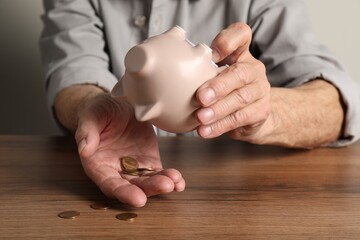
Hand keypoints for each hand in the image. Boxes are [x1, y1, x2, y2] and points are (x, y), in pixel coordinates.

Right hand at [75, 93, 184, 206]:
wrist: (117, 104)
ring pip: (148, 181)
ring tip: (175, 181)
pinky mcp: (148, 161)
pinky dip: (170, 178)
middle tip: (164, 186)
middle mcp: (116, 171)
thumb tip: (84, 149)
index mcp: (98, 164)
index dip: (123, 192)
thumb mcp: (91, 116)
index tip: (138, 198)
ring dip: (162, 184)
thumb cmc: (99, 111)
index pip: (109, 184)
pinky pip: (159, 172)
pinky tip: (179, 181)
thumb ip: (87, 132)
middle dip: (149, 189)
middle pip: (132, 186)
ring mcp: (134, 167)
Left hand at [196, 23, 272, 143]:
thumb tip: (169, 72)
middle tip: (200, 97)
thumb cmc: (227, 90)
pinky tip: (205, 130)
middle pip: (240, 73)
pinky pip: (240, 119)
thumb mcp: (215, 75)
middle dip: (219, 86)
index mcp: (241, 54)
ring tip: (200, 118)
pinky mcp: (261, 112)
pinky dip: (220, 126)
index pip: (241, 35)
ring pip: (240, 99)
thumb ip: (200, 69)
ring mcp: (260, 91)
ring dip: (218, 110)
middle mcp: (254, 69)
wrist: (252, 115)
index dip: (228, 40)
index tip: (212, 53)